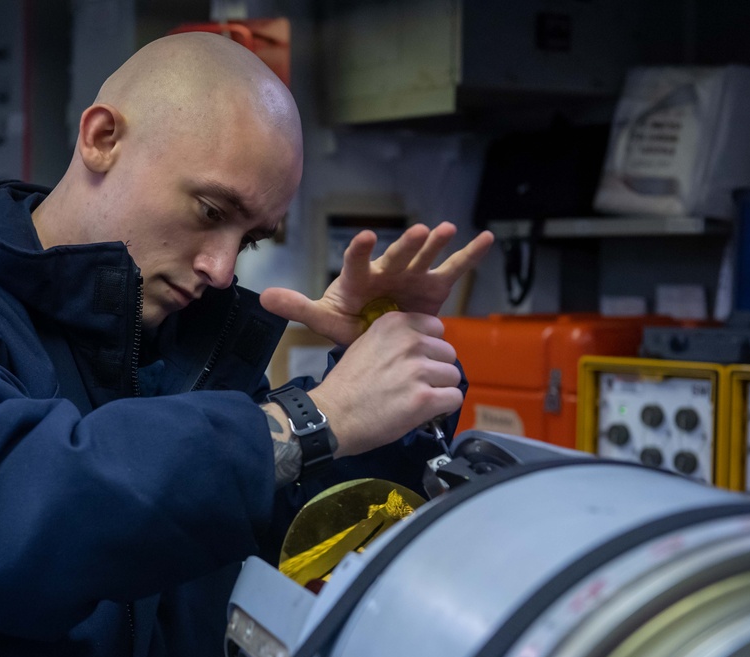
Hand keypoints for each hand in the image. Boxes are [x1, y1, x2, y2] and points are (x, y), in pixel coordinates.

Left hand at [260, 222, 494, 345]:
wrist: (377, 333)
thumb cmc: (351, 321)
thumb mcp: (325, 318)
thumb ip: (298, 307)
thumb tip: (263, 298)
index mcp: (359, 278)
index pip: (357, 262)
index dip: (360, 251)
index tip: (364, 237)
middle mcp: (388, 270)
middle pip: (397, 256)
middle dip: (407, 246)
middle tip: (418, 231)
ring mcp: (412, 275)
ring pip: (425, 257)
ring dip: (436, 245)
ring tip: (446, 229)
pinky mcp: (434, 285)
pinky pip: (454, 269)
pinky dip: (469, 254)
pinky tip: (486, 239)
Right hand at [307, 310, 462, 456]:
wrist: (332, 415)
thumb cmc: (347, 384)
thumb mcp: (366, 344)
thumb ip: (395, 339)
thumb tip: (423, 346)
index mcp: (394, 324)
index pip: (436, 327)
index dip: (429, 347)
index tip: (416, 360)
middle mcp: (409, 342)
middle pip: (448, 353)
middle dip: (436, 369)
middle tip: (415, 384)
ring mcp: (418, 370)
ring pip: (453, 376)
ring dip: (440, 389)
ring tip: (418, 399)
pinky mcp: (425, 398)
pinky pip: (454, 398)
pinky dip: (443, 408)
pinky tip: (425, 411)